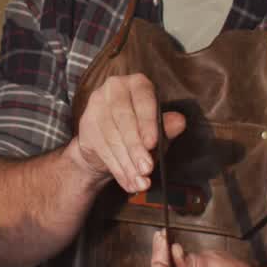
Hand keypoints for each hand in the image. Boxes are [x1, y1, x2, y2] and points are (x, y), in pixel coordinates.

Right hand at [67, 73, 186, 192]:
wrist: (109, 142)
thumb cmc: (139, 131)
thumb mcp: (157, 130)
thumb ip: (166, 127)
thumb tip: (179, 122)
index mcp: (136, 84)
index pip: (143, 99)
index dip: (147, 122)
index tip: (152, 144)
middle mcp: (114, 88)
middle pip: (124, 119)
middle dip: (136, 148)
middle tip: (146, 169)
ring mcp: (97, 104)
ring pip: (112, 137)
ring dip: (127, 163)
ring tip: (139, 181)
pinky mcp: (86, 123)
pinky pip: (103, 149)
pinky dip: (117, 169)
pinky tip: (128, 182)